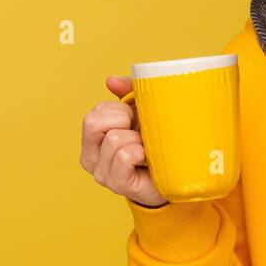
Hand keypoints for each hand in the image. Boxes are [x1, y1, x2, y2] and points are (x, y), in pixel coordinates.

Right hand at [79, 76, 169, 207]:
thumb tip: (110, 81)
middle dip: (123, 120)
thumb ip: (128, 92)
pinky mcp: (117, 184)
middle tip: (140, 132)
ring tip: (147, 148)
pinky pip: (124, 156)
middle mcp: (90, 157)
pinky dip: (140, 153)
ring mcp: (102, 173)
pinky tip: (147, 160)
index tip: (135, 120)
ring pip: (113, 139)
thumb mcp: (143, 111)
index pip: (95, 113)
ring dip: (137, 139)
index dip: (120, 110)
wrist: (174, 175)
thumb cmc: (155, 142)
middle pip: (93, 122)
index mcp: (92, 138)